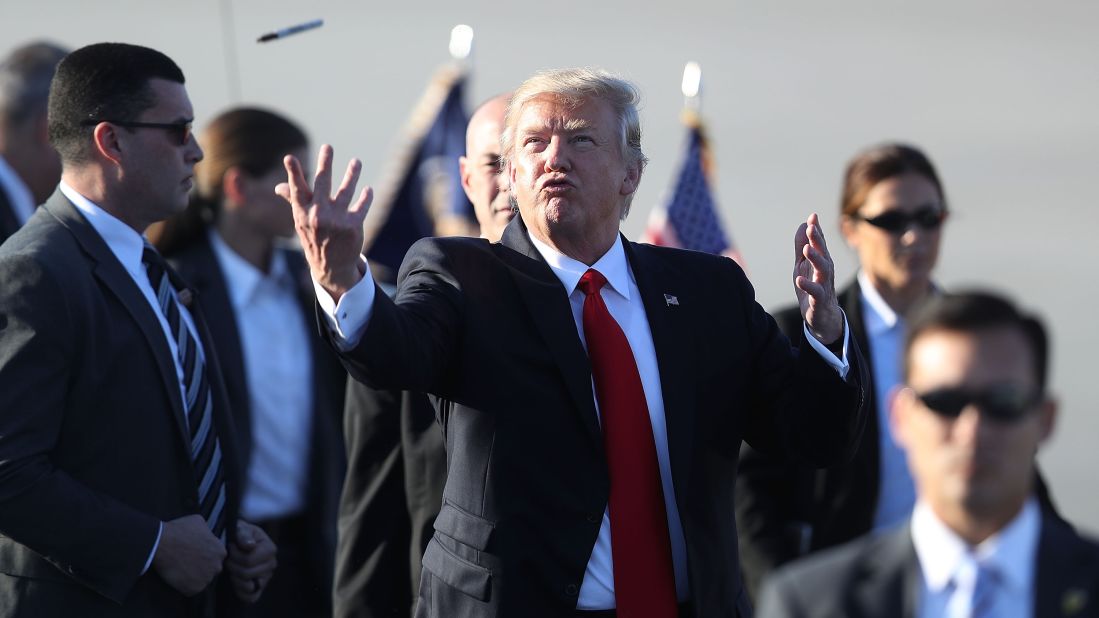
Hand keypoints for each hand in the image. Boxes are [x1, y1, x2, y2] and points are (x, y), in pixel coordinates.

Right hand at [152, 514, 226, 596]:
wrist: (161, 543)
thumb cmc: (179, 530)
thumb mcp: (199, 522)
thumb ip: (208, 531)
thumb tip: (208, 533)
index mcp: (220, 551)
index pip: (217, 557)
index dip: (206, 556)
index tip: (196, 555)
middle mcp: (217, 566)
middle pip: (212, 569)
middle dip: (203, 567)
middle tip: (188, 563)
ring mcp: (206, 579)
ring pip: (203, 580)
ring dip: (194, 577)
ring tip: (181, 569)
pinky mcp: (194, 589)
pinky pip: (192, 590)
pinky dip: (185, 586)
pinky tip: (177, 576)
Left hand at [226, 520, 277, 603]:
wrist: (237, 543)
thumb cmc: (240, 535)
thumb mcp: (241, 528)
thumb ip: (244, 534)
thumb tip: (250, 546)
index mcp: (270, 549)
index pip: (249, 560)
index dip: (235, 556)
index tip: (230, 548)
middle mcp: (271, 564)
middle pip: (247, 574)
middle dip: (232, 566)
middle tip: (228, 559)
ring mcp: (266, 578)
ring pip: (247, 586)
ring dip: (234, 578)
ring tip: (231, 568)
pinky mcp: (260, 589)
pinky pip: (250, 597)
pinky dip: (240, 592)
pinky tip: (234, 581)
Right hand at [276, 144, 372, 302]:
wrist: (330, 266)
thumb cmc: (315, 238)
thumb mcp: (301, 220)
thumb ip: (294, 200)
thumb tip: (278, 187)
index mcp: (302, 212)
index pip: (296, 189)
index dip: (293, 173)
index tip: (289, 158)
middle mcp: (317, 215)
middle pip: (322, 184)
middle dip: (325, 164)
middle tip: (327, 147)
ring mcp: (335, 221)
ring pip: (345, 191)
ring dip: (352, 174)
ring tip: (356, 162)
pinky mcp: (352, 226)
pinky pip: (361, 206)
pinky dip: (366, 197)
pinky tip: (368, 190)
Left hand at [793, 213, 842, 344]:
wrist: (822, 318)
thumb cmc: (812, 288)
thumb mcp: (803, 265)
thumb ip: (802, 247)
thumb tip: (803, 224)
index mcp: (821, 262)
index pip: (820, 243)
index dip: (816, 230)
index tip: (813, 216)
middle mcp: (825, 272)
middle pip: (823, 253)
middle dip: (818, 240)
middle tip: (811, 228)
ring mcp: (824, 286)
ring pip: (823, 270)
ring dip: (816, 259)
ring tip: (807, 249)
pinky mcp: (819, 301)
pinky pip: (816, 292)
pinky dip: (808, 286)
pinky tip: (799, 280)